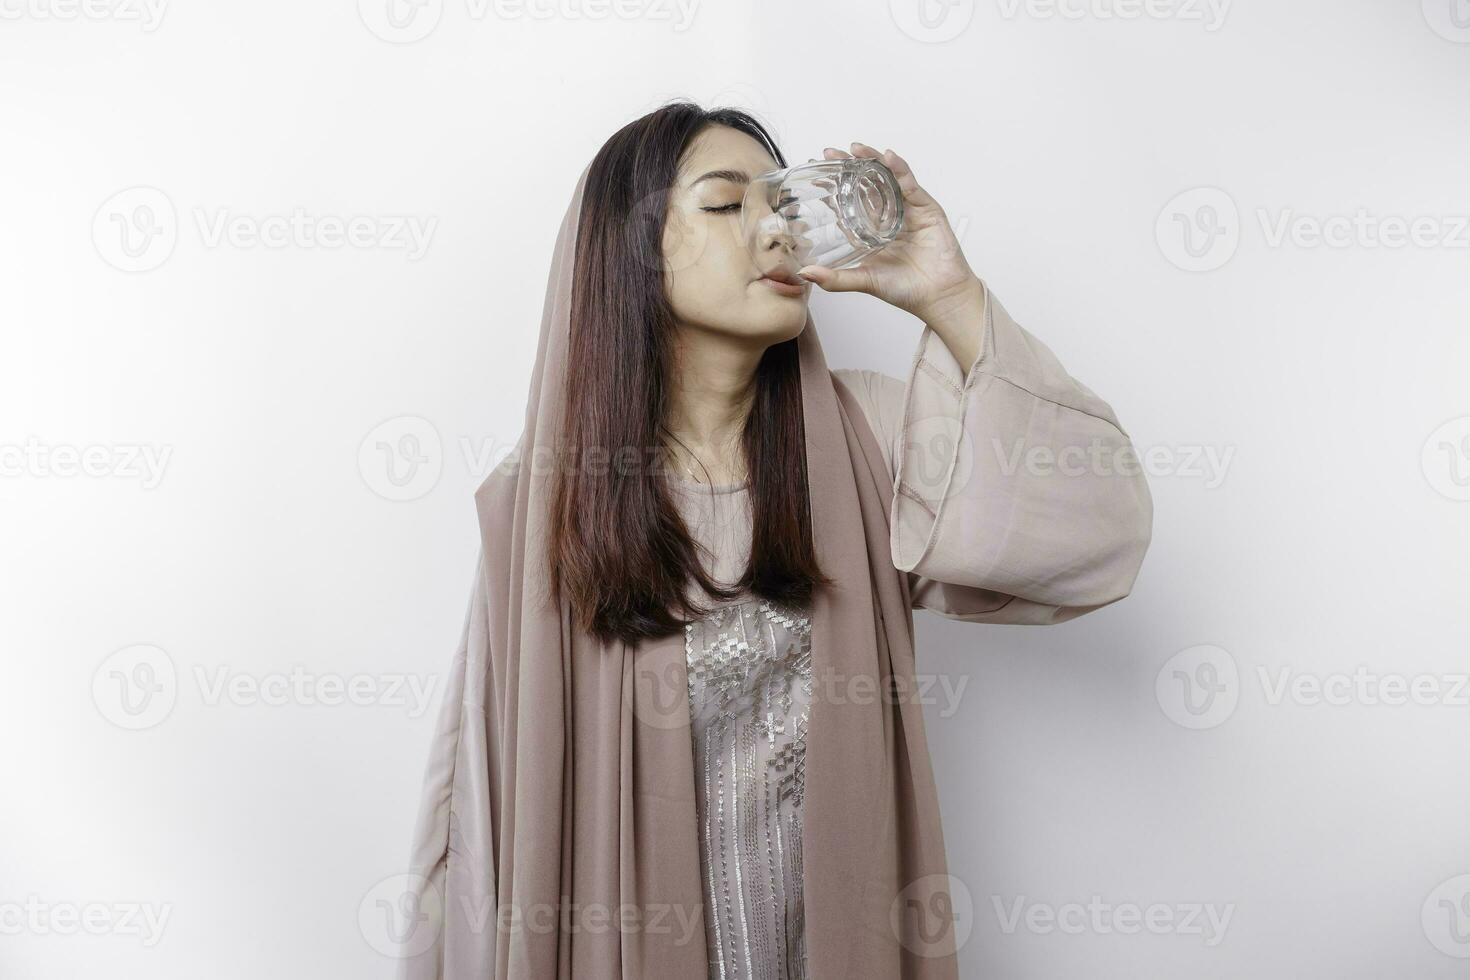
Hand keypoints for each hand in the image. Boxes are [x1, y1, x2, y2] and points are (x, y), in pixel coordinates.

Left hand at [797, 142, 980, 325]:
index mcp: (872, 230)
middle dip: (849, 166)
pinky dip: (900, 169)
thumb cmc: (905, 289)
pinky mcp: (926, 208)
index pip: (850, 200)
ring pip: (888, 177)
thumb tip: (806, 274)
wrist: (938, 297)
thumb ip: (836, 278)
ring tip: (855, 148)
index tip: (816, 173)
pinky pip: (910, 185)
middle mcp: (889, 216)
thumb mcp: (864, 281)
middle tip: (829, 152)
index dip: (835, 186)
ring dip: (872, 160)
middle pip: (867, 183)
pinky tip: (888, 157)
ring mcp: (908, 210)